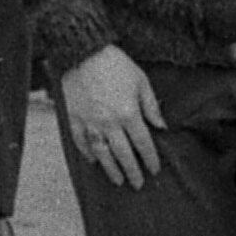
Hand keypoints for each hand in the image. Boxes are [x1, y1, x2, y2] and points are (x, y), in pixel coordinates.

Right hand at [60, 44, 164, 185]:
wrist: (83, 51)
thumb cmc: (114, 63)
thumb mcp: (141, 80)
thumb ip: (151, 105)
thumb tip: (161, 126)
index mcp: (129, 113)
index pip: (143, 143)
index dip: (150, 158)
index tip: (154, 169)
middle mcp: (109, 122)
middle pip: (123, 154)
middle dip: (132, 171)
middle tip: (137, 183)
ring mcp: (90, 122)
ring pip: (102, 153)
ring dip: (111, 169)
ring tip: (118, 180)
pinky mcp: (73, 117)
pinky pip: (80, 141)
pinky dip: (87, 153)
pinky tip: (93, 161)